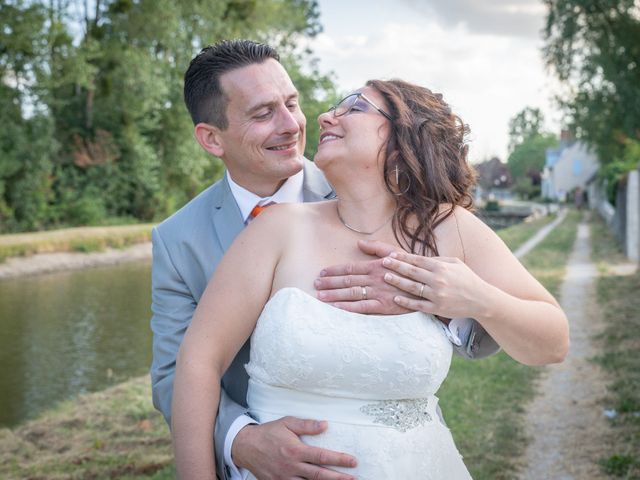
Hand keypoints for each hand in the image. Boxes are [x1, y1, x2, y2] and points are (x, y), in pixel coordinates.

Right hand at [232, 417, 356, 479]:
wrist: (245, 447)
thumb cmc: (268, 433)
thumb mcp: (287, 423)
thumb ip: (306, 425)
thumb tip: (325, 425)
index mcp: (295, 450)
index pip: (322, 456)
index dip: (339, 459)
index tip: (353, 461)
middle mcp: (291, 467)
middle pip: (319, 476)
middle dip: (338, 478)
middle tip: (354, 479)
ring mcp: (285, 478)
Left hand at [314, 240, 410, 313]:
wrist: (430, 284)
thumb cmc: (411, 268)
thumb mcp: (396, 253)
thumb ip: (377, 248)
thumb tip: (360, 243)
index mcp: (376, 266)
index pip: (350, 268)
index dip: (334, 270)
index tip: (322, 272)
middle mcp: (375, 278)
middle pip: (347, 280)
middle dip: (329, 282)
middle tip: (315, 284)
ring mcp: (379, 292)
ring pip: (352, 293)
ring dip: (334, 294)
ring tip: (320, 296)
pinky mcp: (384, 306)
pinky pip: (363, 307)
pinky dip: (348, 307)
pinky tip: (336, 308)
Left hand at [381, 252, 489, 319]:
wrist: (481, 300)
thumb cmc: (467, 279)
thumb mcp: (456, 263)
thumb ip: (438, 260)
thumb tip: (419, 257)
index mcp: (441, 267)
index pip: (418, 260)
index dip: (403, 257)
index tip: (391, 255)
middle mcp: (438, 280)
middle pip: (412, 272)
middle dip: (396, 266)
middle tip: (383, 262)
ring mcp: (437, 295)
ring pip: (412, 287)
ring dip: (397, 281)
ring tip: (386, 277)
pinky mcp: (437, 308)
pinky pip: (418, 304)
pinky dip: (406, 302)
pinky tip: (396, 297)